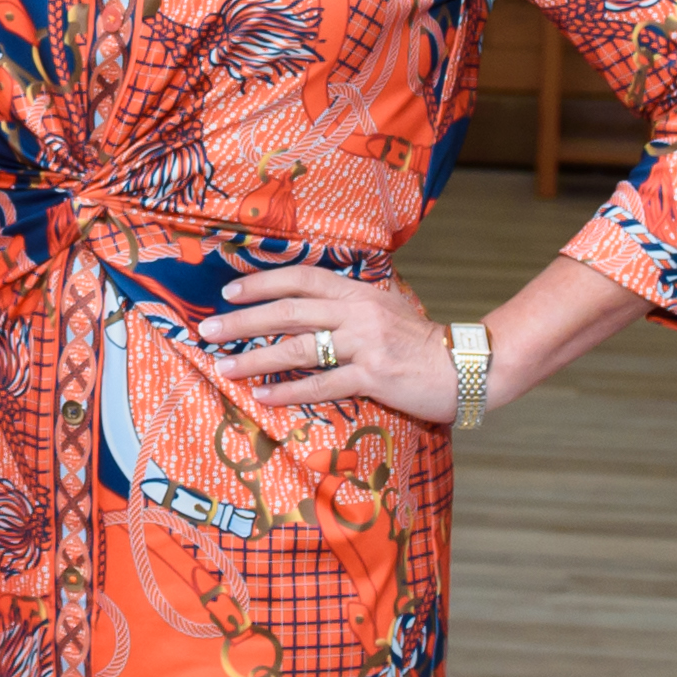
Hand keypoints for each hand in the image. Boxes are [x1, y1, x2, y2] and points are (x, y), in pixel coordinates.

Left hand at [193, 263, 454, 422]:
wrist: (468, 365)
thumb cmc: (422, 342)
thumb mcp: (387, 309)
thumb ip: (350, 305)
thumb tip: (310, 304)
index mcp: (359, 292)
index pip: (301, 278)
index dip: (263, 283)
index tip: (228, 292)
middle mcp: (358, 312)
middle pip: (290, 311)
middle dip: (243, 320)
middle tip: (208, 330)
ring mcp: (365, 344)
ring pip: (299, 348)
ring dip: (256, 358)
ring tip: (224, 367)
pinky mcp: (374, 377)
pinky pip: (323, 385)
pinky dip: (290, 391)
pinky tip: (263, 397)